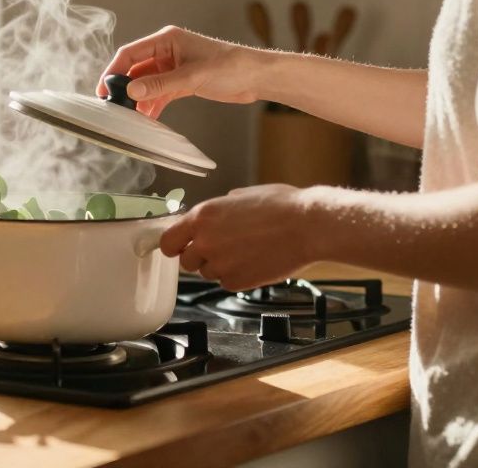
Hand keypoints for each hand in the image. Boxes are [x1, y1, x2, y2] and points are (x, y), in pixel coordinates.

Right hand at [97, 26, 263, 118]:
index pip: (131, 53)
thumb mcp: (193, 76)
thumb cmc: (230, 67)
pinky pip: (159, 93)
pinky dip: (152, 105)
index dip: (114, 70)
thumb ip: (161, 84)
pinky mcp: (182, 82)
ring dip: (138, 99)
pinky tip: (147, 118)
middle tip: (114, 107)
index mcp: (167, 40)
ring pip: (146, 83)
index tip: (104, 89)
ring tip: (130, 116)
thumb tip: (131, 90)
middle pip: (135, 69)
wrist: (256, 77)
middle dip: (124, 87)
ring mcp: (173, 68)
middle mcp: (167, 52)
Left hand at [160, 184, 317, 290]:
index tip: (181, 246)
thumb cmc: (282, 207)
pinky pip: (227, 283)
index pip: (168, 240)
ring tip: (245, 253)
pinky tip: (255, 262)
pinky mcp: (236, 282)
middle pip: (187, 261)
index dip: (174, 245)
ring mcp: (220, 264)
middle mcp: (206, 241)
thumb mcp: (243, 196)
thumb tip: (215, 213)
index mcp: (203, 216)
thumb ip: (220, 208)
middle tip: (223, 249)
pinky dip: (237, 276)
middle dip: (201, 257)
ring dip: (220, 266)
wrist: (309, 227)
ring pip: (207, 273)